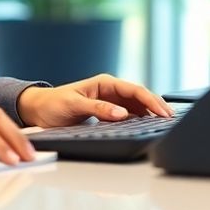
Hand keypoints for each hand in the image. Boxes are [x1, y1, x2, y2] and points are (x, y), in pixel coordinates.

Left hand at [17, 74, 172, 127]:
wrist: (39, 110)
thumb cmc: (54, 104)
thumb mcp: (75, 105)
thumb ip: (98, 109)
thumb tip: (122, 113)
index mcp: (105, 83)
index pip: (134, 90)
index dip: (150, 100)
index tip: (162, 112)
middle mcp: (110, 91)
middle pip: (139, 97)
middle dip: (156, 106)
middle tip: (170, 118)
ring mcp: (110, 102)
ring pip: (136, 106)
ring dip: (150, 113)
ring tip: (164, 122)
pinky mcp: (107, 113)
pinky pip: (128, 115)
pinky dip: (139, 120)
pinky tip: (147, 126)